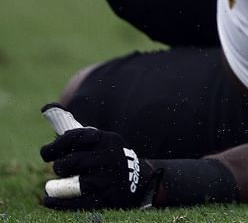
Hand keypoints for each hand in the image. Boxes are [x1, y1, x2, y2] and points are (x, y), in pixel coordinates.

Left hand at [41, 108, 155, 209]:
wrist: (139, 178)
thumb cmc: (105, 156)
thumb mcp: (96, 140)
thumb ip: (72, 128)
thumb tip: (46, 107)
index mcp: (106, 139)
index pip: (75, 137)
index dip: (56, 146)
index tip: (46, 154)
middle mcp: (110, 156)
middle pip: (73, 161)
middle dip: (60, 166)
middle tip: (60, 168)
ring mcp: (110, 178)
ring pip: (77, 182)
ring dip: (62, 184)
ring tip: (59, 184)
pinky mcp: (108, 197)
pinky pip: (79, 202)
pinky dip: (60, 202)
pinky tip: (48, 200)